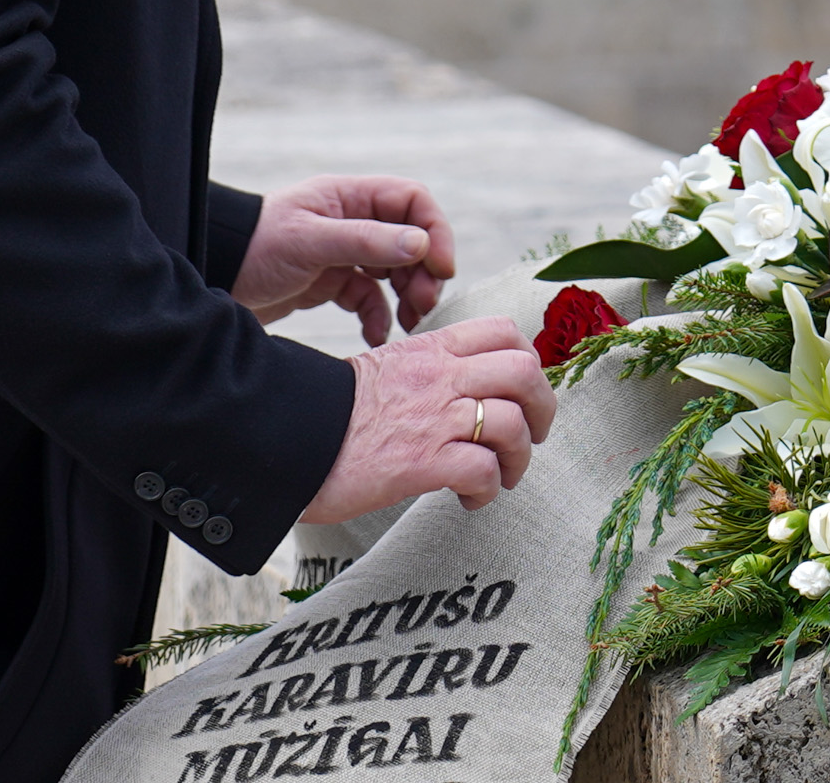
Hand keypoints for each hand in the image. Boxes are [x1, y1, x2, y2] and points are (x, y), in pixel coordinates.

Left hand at [230, 175, 455, 344]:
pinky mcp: (331, 283)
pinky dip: (378, 317)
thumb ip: (365, 242)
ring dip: (408, 297)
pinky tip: (375, 336)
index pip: (412, 203)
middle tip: (424, 305)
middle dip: (424, 273)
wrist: (214, 275)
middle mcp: (351, 221)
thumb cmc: (256, 248)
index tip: (441, 269)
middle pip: (410, 241)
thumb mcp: (310, 242)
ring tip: (409, 324)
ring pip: (394, 273)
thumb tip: (421, 244)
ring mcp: (342, 254)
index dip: (435, 232)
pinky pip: (369, 299)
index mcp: (349, 198)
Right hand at [300, 319, 556, 521]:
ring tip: (501, 477)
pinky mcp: (422, 462)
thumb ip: (428, 370)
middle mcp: (438, 377)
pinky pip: (485, 471)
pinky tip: (470, 499)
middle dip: (542, 409)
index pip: (503, 332)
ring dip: (519, 458)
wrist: (287, 438)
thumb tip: (466, 390)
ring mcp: (433, 418)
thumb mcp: (386, 369)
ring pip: (513, 424)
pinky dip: (489, 490)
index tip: (520, 393)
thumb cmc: (333, 414)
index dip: (527, 361)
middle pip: (524, 372)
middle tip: (531, 437)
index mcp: (429, 349)